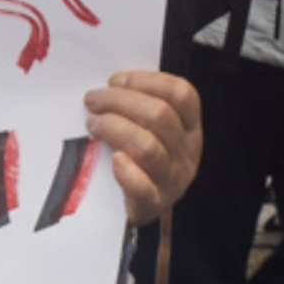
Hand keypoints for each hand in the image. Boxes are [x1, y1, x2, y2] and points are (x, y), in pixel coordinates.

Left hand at [86, 70, 201, 225]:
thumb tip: (108, 84)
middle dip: (119, 100)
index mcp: (190, 128)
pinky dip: (126, 172)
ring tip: (93, 124)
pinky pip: (142, 188)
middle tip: (93, 99)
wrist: (144, 204)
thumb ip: (139, 104)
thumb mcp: (152, 127)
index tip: (115, 80)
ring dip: (113, 128)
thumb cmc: (143, 156)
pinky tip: (114, 160)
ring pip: (148, 147)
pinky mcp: (153, 203)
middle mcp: (187, 152)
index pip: (182, 95)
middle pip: (160, 116)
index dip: (147, 80)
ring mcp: (172, 179)